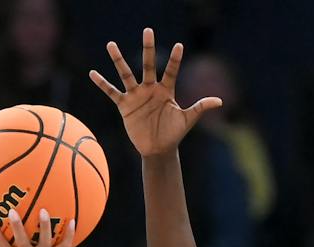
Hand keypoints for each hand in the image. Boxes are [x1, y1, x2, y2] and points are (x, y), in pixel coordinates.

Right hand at [90, 29, 220, 157]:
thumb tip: (220, 101)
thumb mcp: (188, 119)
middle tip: (148, 30)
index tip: (179, 46)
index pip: (171, 70)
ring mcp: (136, 96)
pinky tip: (93, 74)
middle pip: (148, 64)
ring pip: (126, 74)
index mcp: (166, 90)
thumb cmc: (174, 133)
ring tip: (110, 44)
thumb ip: (200, 107)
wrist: (158, 149)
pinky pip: (112, 92)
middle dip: (149, 48)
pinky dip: (102, 84)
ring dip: (118, 60)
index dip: (175, 59)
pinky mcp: (125, 105)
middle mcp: (150, 89)